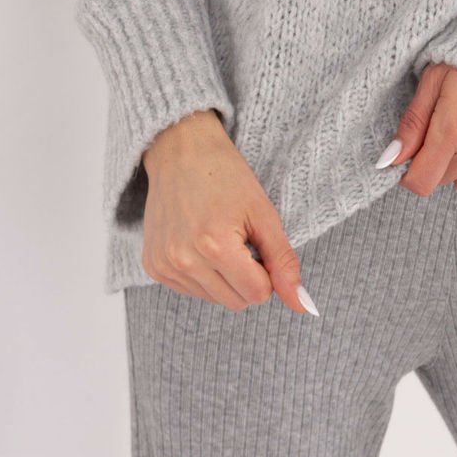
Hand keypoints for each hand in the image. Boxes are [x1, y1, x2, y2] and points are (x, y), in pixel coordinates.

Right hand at [140, 109, 317, 315]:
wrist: (180, 150)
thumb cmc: (226, 176)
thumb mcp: (263, 213)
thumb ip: (283, 261)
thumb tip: (303, 306)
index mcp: (215, 245)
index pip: (258, 294)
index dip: (266, 270)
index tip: (257, 241)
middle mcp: (184, 261)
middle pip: (236, 302)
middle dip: (247, 276)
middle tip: (239, 237)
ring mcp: (164, 265)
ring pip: (214, 299)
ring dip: (224, 277)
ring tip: (217, 236)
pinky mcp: (152, 266)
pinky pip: (191, 290)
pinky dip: (202, 273)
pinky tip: (198, 241)